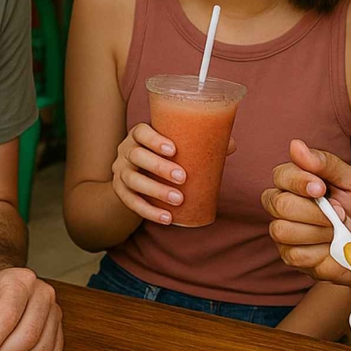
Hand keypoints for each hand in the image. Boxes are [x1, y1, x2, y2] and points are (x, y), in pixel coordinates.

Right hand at [112, 123, 235, 225]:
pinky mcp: (120, 192)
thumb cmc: (164, 157)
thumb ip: (200, 144)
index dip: (154, 139)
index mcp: (139, 135)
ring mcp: (120, 171)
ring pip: (132, 179)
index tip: (174, 150)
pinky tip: (166, 218)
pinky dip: (148, 211)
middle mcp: (126, 151)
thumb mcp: (177, 147)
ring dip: (156, 191)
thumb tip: (230, 145)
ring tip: (179, 200)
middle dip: (159, 167)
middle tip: (183, 178)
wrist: (137, 176)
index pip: (141, 132)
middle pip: (137, 155)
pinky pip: (130, 202)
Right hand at [262, 139, 350, 283]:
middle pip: (279, 204)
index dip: (299, 182)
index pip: (281, 175)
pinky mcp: (291, 256)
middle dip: (314, 212)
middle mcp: (284, 205)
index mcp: (297, 181)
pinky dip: (321, 253)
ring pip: (283, 231)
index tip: (322, 189)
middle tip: (341, 214)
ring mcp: (285, 232)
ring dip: (318, 233)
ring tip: (339, 231)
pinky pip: (295, 255)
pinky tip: (333, 248)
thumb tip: (296, 145)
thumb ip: (326, 163)